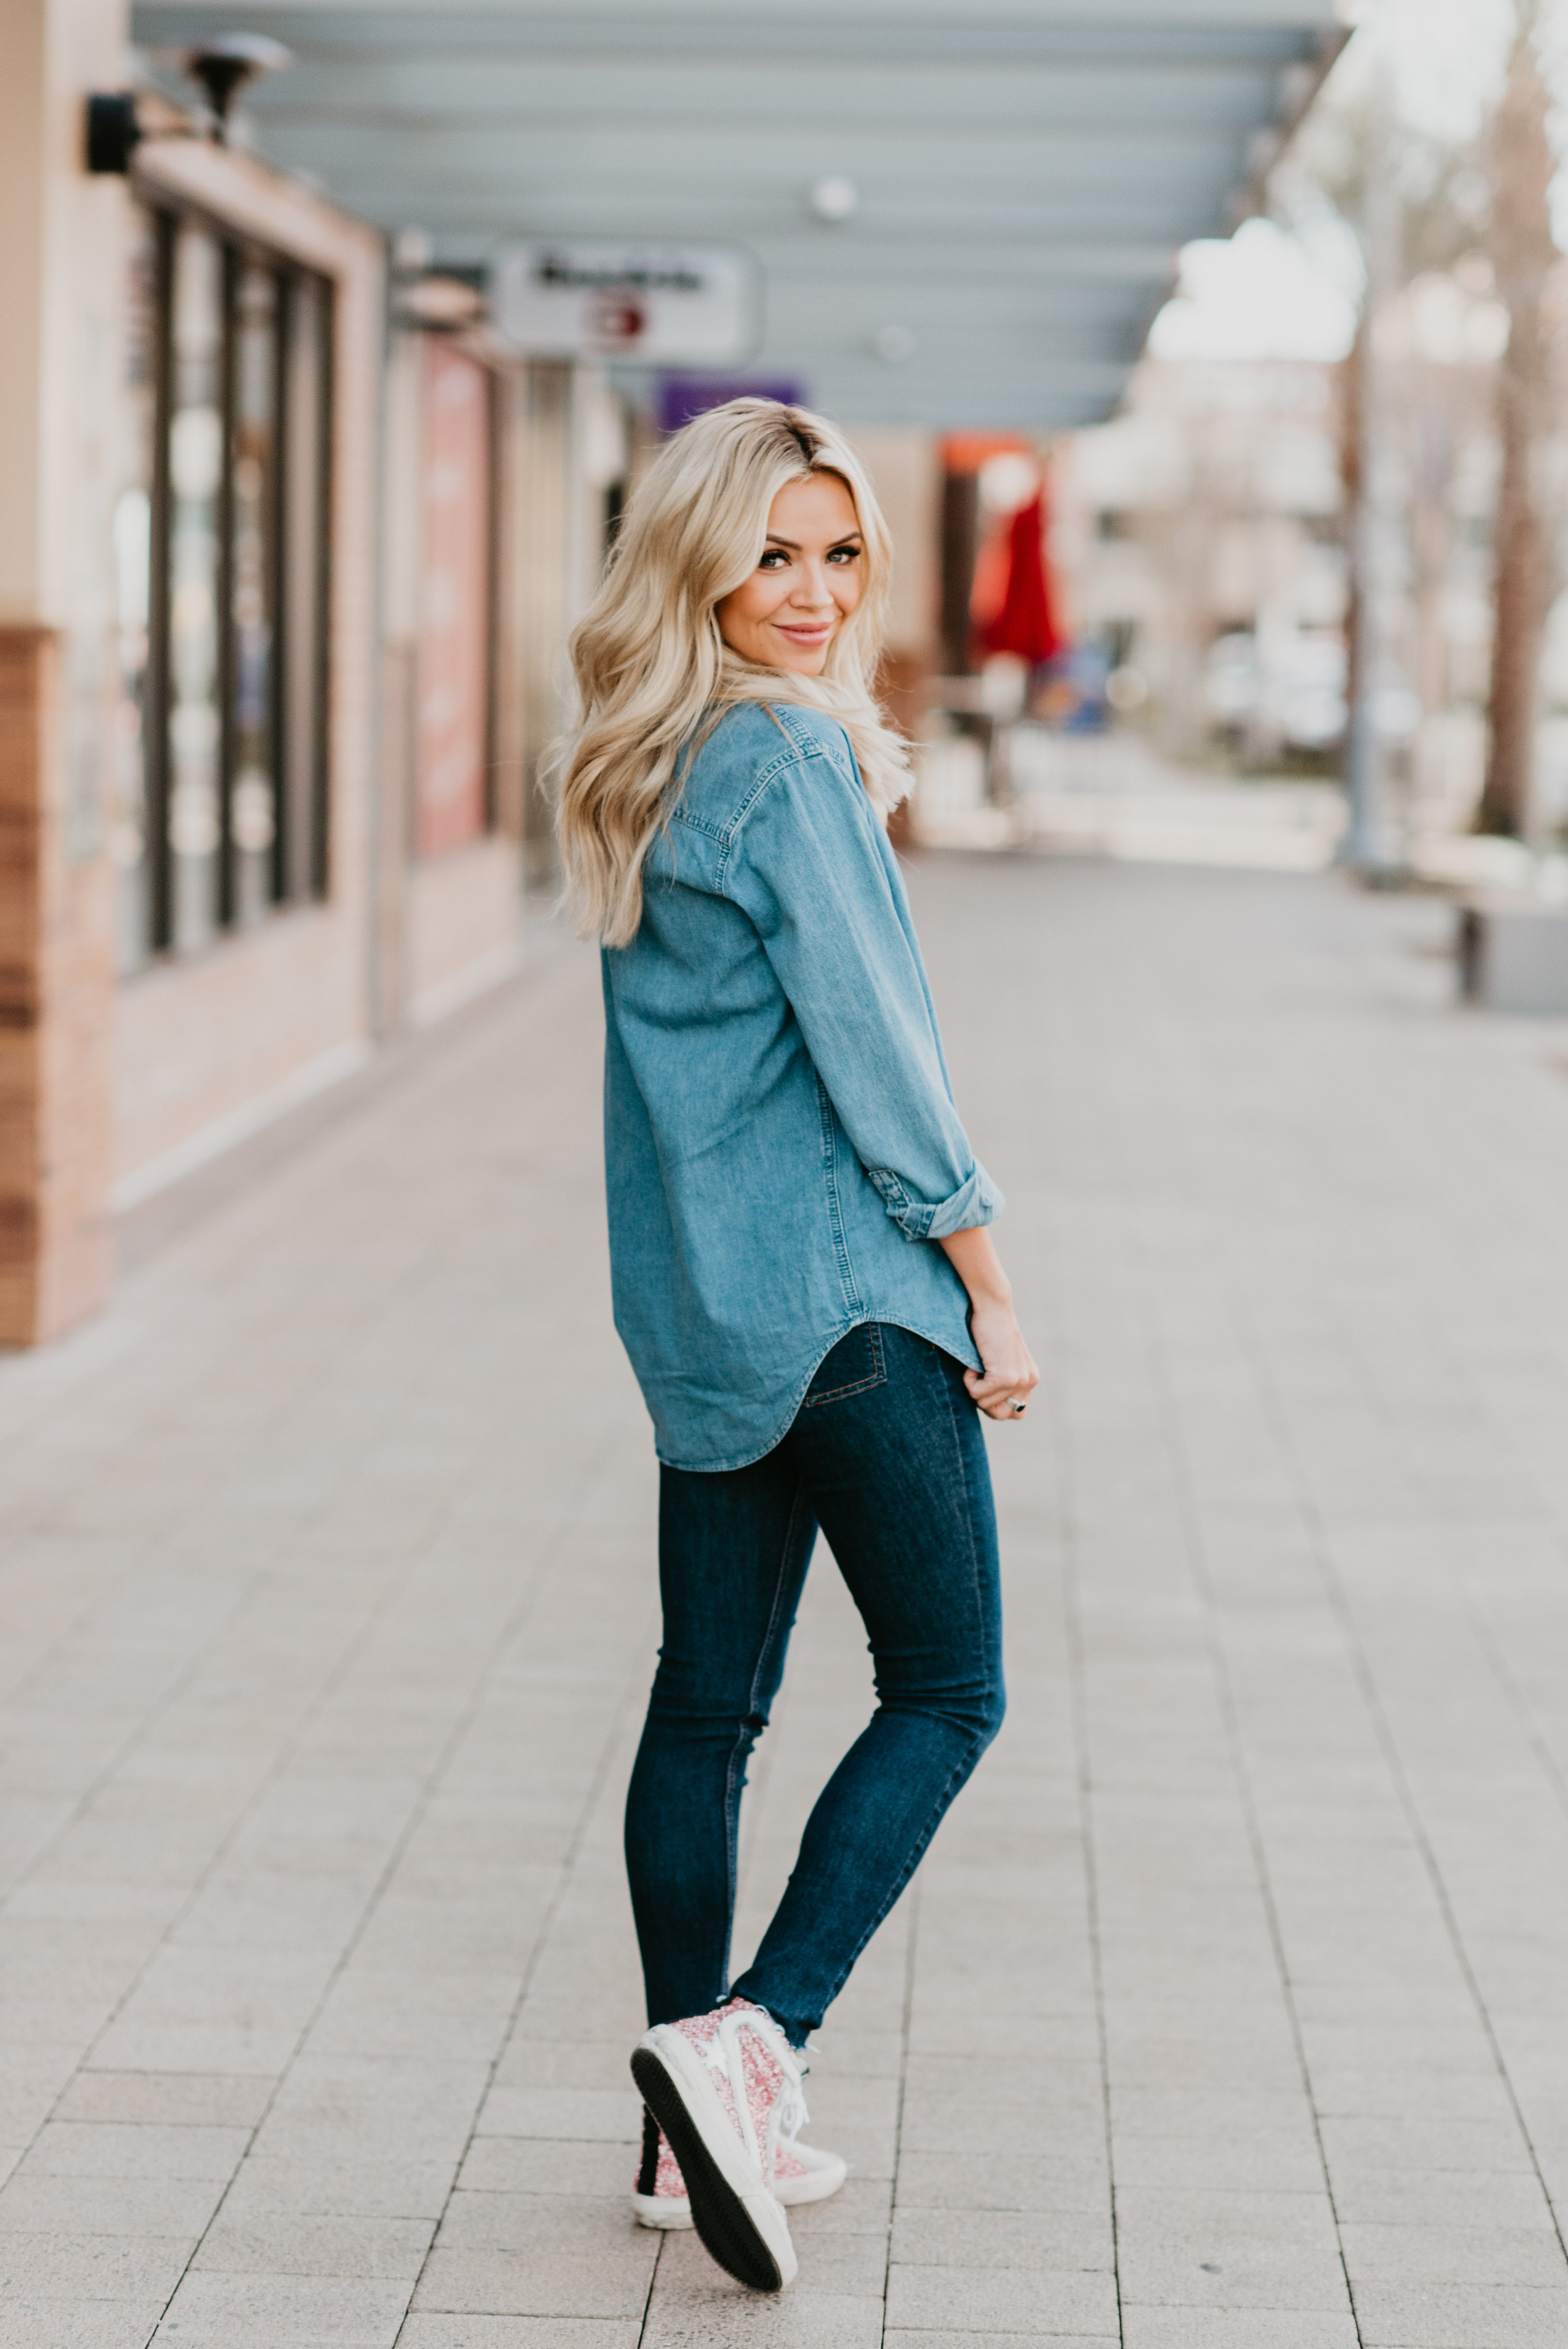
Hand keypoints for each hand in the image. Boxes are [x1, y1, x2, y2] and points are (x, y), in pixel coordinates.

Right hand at [935, 1225, 1038, 1424]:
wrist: (992, 1307)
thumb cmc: (989, 1330)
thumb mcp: (1001, 1359)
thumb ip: (1002, 1382)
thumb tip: (988, 1407)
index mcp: (1031, 1378)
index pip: (1016, 1413)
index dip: (996, 1405)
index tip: (986, 1385)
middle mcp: (1029, 1381)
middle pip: (1001, 1415)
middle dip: (984, 1401)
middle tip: (979, 1378)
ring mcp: (1019, 1381)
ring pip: (985, 1404)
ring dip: (974, 1386)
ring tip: (978, 1363)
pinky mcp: (1005, 1378)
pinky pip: (977, 1394)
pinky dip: (969, 1380)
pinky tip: (975, 1361)